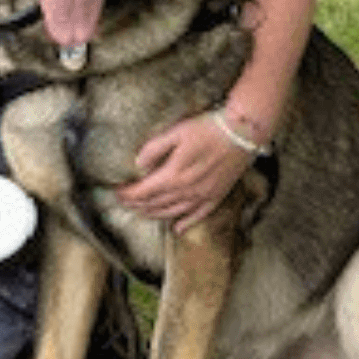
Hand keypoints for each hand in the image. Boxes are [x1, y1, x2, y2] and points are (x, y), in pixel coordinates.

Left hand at [116, 113, 249, 232]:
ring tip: (142, 213)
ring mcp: (202, 196)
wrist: (241, 133)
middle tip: (125, 203)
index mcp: (173, 175)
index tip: (116, 193)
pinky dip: (185, 224)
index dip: (127, 195)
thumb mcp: (175, 132)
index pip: (143, 192)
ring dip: (154, 215)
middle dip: (137, 205)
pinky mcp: (216, 196)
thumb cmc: (207, 129)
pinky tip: (177, 229)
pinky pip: (198, 216)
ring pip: (172, 213)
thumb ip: (154, 149)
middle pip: (155, 204)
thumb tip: (138, 165)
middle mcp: (186, 191)